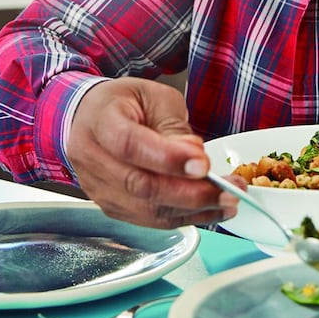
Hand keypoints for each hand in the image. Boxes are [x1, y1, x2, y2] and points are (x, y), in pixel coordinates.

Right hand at [64, 78, 236, 228]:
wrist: (90, 119)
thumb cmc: (124, 104)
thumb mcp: (154, 97)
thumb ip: (174, 127)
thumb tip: (195, 157)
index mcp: (101, 121)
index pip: (130, 144)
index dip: (168, 158)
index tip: (203, 164)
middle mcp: (92, 159)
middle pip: (140, 185)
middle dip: (191, 193)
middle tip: (228, 192)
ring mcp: (99, 188)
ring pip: (147, 210)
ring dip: (193, 210)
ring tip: (227, 203)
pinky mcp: (112, 207)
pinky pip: (149, 219)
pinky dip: (183, 217)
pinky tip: (209, 210)